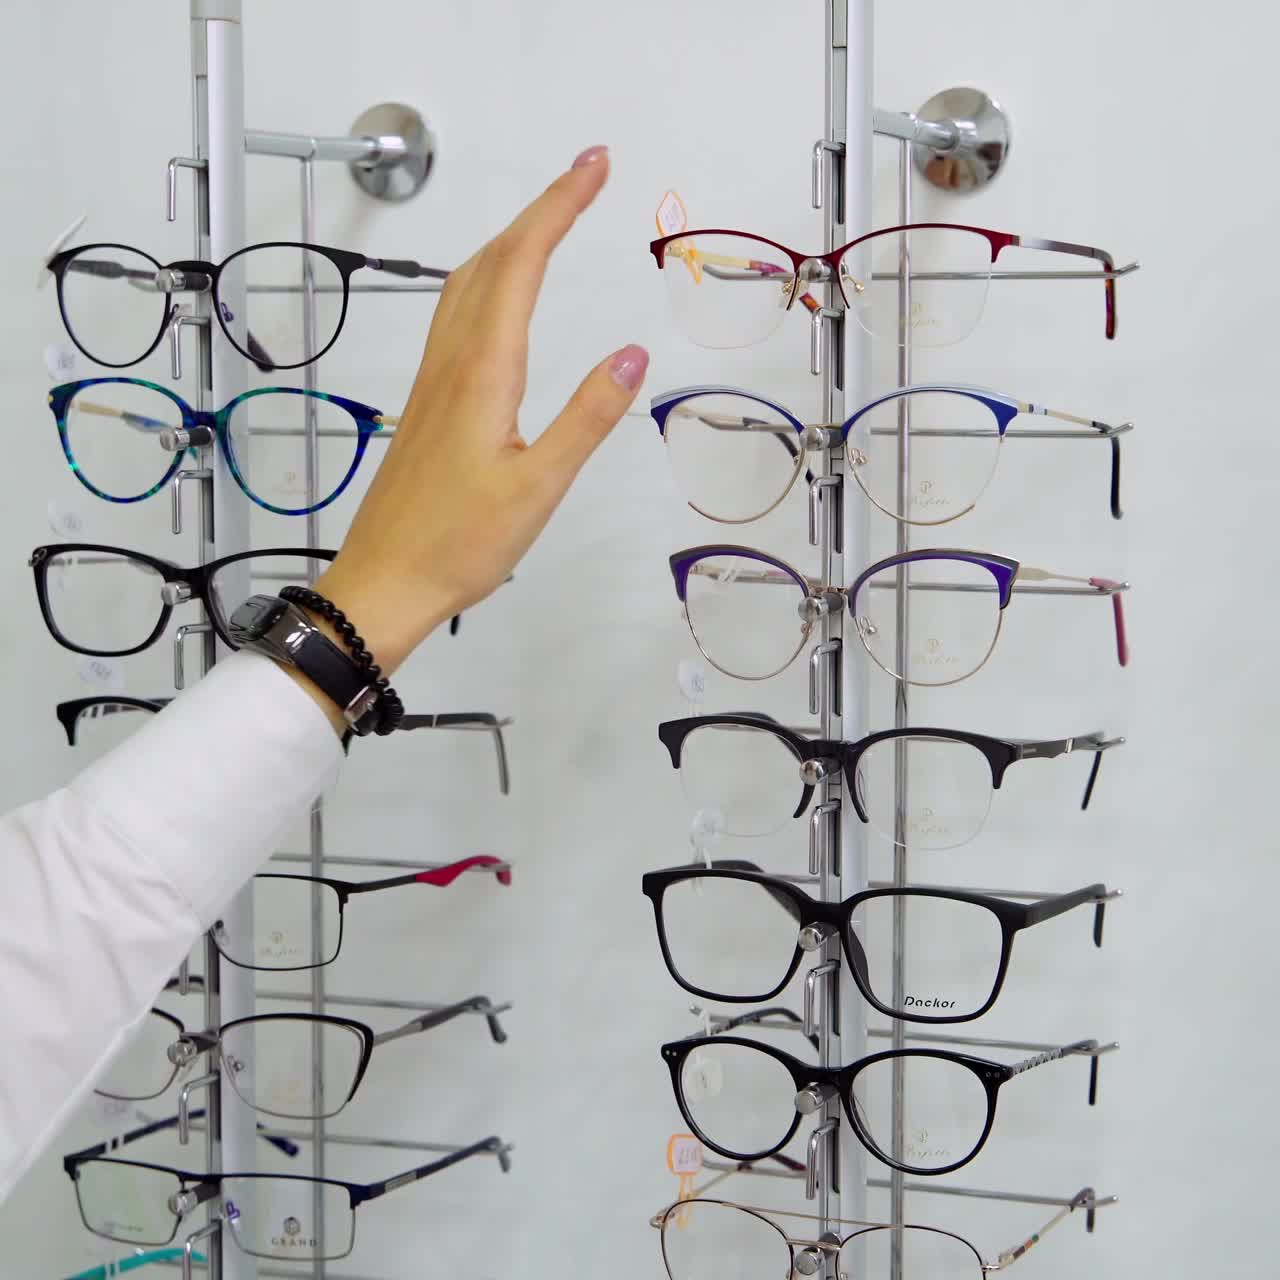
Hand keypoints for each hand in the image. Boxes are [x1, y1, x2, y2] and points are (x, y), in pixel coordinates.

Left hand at [314, 145, 645, 677]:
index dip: (559, 207)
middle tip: (587, 176)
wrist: (386, 581)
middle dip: (540, 209)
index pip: (522, 263)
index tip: (595, 167)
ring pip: (467, 283)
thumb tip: (632, 353)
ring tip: (552, 220)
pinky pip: (455, 315)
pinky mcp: (428, 402)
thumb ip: (587, 418)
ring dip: (510, 239)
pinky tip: (499, 294)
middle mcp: (452, 361)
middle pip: (492, 259)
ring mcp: (433, 379)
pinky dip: (488, 279)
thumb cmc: (460, 544)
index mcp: (483, 372)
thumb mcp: (539, 486)